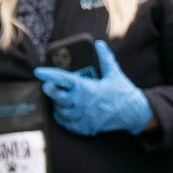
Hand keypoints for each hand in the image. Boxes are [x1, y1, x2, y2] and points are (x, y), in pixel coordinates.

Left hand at [34, 41, 154, 137]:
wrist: (134, 113)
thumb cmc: (123, 92)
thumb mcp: (114, 72)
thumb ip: (105, 58)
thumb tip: (98, 44)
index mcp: (88, 89)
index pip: (64, 80)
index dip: (50, 75)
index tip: (39, 71)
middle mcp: (83, 104)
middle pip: (58, 97)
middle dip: (50, 91)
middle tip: (47, 85)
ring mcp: (84, 117)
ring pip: (62, 112)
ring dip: (57, 105)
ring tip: (57, 98)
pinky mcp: (86, 127)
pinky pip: (68, 124)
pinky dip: (63, 118)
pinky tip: (62, 113)